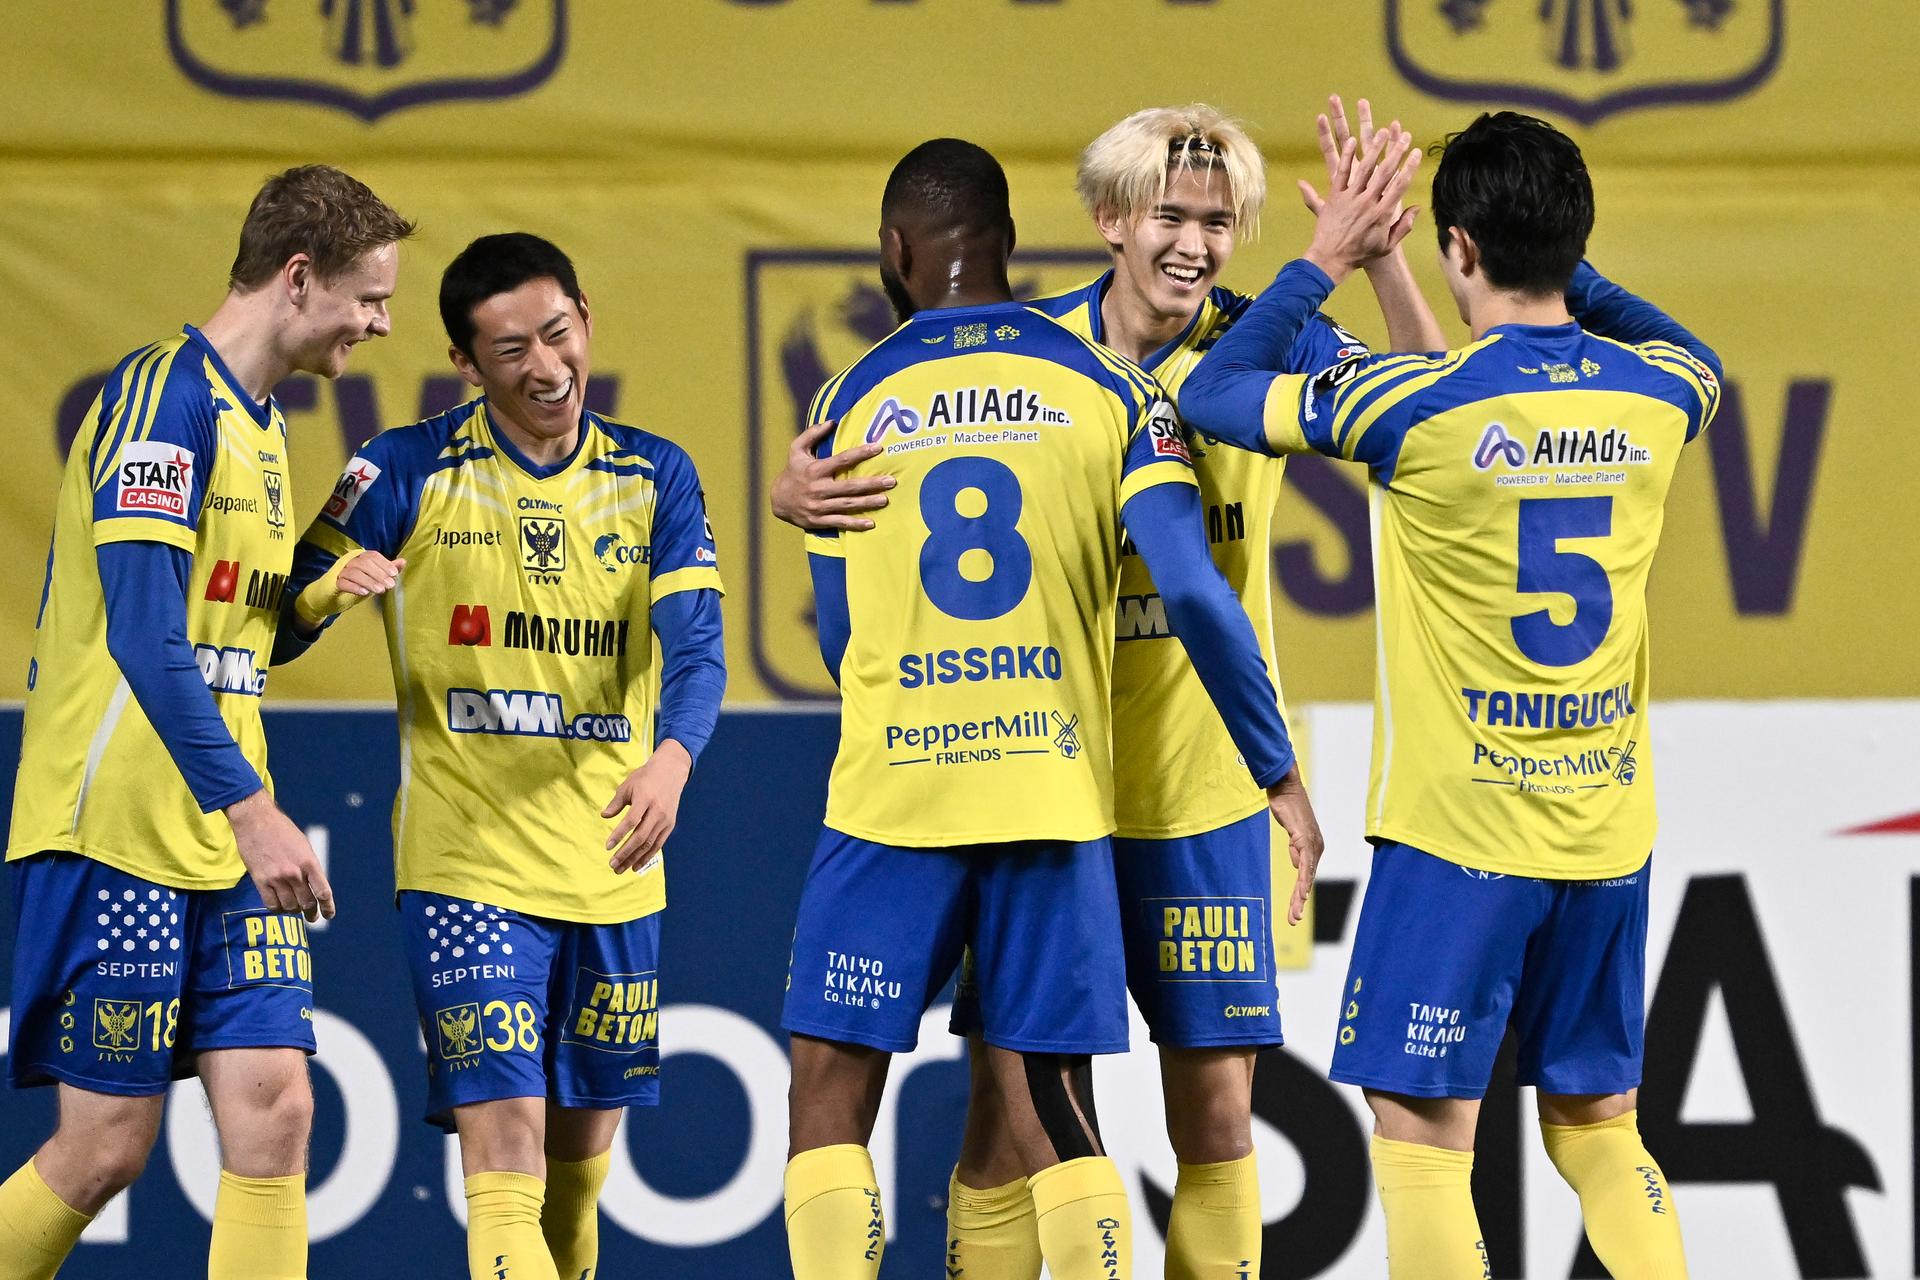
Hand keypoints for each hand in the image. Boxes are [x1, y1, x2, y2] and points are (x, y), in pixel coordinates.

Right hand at [226, 789, 334, 921]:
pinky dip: (277, 909)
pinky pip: (271, 905)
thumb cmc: (283, 831)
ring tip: (294, 909)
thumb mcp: (304, 846)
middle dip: (311, 912)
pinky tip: (279, 906)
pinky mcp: (260, 881)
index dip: (328, 907)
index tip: (329, 915)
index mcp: (309, 862)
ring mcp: (276, 878)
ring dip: (293, 910)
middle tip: (312, 917)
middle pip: (307, 903)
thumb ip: (309, 867)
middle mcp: (294, 872)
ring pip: (289, 907)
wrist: (256, 821)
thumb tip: (315, 888)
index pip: (323, 892)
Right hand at [293, 550, 405, 625]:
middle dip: (379, 573)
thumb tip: (403, 561)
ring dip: (369, 581)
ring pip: (354, 572)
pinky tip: (364, 593)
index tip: (394, 574)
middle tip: (390, 585)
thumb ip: (386, 570)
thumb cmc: (354, 585)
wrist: (328, 597)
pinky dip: (354, 587)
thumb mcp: (373, 578)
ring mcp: (339, 571)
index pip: (372, 555)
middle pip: (364, 562)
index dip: (384, 563)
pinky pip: (343, 582)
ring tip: (380, 590)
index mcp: (359, 557)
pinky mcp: (332, 583)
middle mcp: (349, 561)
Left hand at [602, 741, 692, 872]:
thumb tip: (604, 816)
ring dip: (634, 858)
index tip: (608, 846)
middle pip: (641, 836)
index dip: (619, 835)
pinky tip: (636, 865)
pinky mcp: (670, 825)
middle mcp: (657, 811)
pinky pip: (658, 844)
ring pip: (649, 844)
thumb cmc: (645, 777)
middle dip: (626, 852)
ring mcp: (665, 819)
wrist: (671, 772)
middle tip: (612, 864)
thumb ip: (616, 802)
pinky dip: (647, 856)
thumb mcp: (628, 785)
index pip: (631, 821)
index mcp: (645, 799)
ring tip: (621, 869)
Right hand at [770, 420, 894, 530]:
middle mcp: (818, 488)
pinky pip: (840, 522)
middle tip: (891, 481)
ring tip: (885, 499)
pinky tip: (870, 524)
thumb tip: (832, 421)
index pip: (842, 460)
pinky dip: (855, 524)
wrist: (778, 500)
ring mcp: (819, 506)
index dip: (861, 453)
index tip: (878, 447)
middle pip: (849, 486)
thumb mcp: (796, 449)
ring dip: (867, 503)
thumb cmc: (792, 471)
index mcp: (815, 470)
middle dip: (871, 483)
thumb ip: (812, 434)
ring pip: (847, 504)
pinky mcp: (819, 520)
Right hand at [1266, 764, 1325, 926]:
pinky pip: (1304, 864)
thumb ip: (1295, 849)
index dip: (1299, 894)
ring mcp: (1311, 844)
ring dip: (1299, 897)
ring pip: (1306, 877)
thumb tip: (1297, 865)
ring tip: (1294, 914)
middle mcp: (1316, 848)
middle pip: (1307, 881)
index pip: (1306, 876)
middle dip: (1298, 902)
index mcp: (1312, 848)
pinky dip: (1303, 880)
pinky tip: (1301, 893)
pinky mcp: (1304, 839)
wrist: (1285, 788)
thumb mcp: (1291, 833)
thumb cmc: (1287, 807)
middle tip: (1292, 920)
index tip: (1294, 911)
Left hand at [1300, 120, 1421, 284]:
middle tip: (1405, 136)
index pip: (1399, 185)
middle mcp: (1367, 203)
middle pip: (1385, 172)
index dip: (1409, 167)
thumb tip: (1416, 208)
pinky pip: (1340, 173)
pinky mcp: (1334, 197)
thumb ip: (1403, 227)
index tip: (1416, 152)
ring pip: (1364, 168)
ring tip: (1381, 131)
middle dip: (1396, 152)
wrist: (1331, 259)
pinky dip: (1345, 156)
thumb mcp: (1387, 245)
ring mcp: (1350, 198)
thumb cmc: (1361, 254)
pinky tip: (1352, 141)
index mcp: (1382, 213)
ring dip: (1374, 148)